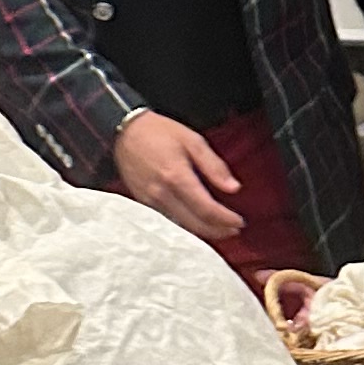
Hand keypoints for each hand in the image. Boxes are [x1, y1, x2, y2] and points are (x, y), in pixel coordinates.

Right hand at [113, 109, 243, 243]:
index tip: (239, 221)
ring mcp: (150, 201)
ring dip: (203, 232)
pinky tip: (196, 224)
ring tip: (220, 230)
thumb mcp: (192, 140)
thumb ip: (214, 166)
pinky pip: (168, 221)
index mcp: (177, 176)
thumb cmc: (158, 132)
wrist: (124, 131)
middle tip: (234, 229)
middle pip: (195, 224)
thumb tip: (233, 187)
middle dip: (218, 230)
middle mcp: (162, 193)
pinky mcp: (143, 203)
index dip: (226, 219)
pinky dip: (185, 226)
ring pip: (181, 227)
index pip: (206, 209)